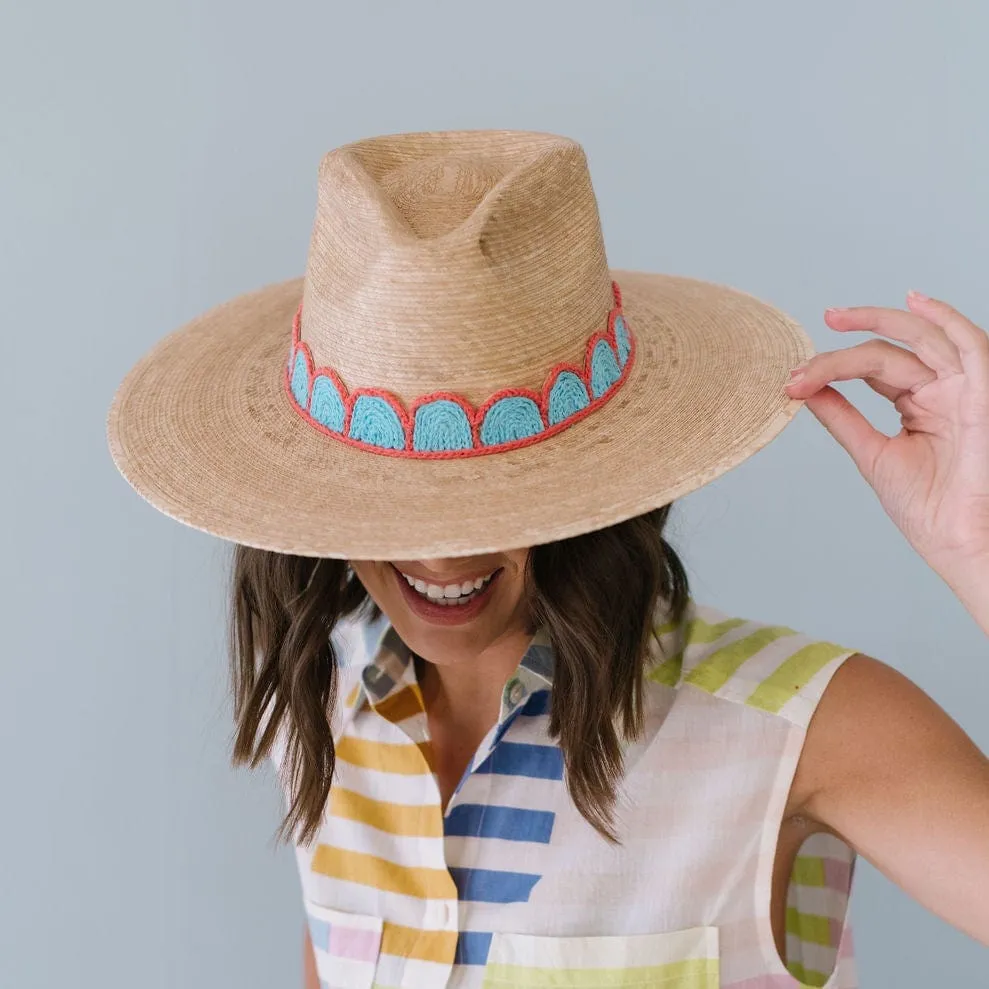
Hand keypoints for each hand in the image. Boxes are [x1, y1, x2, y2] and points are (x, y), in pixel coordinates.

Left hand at [785, 292, 988, 614]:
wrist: (959, 542)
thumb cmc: (928, 509)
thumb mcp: (873, 454)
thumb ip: (843, 418)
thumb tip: (805, 389)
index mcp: (920, 405)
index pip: (874, 369)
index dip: (831, 370)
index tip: (792, 383)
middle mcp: (942, 392)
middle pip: (891, 351)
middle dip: (849, 340)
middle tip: (815, 334)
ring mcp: (963, 392)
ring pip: (920, 340)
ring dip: (880, 322)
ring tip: (837, 317)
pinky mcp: (981, 396)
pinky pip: (970, 346)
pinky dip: (946, 319)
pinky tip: (914, 302)